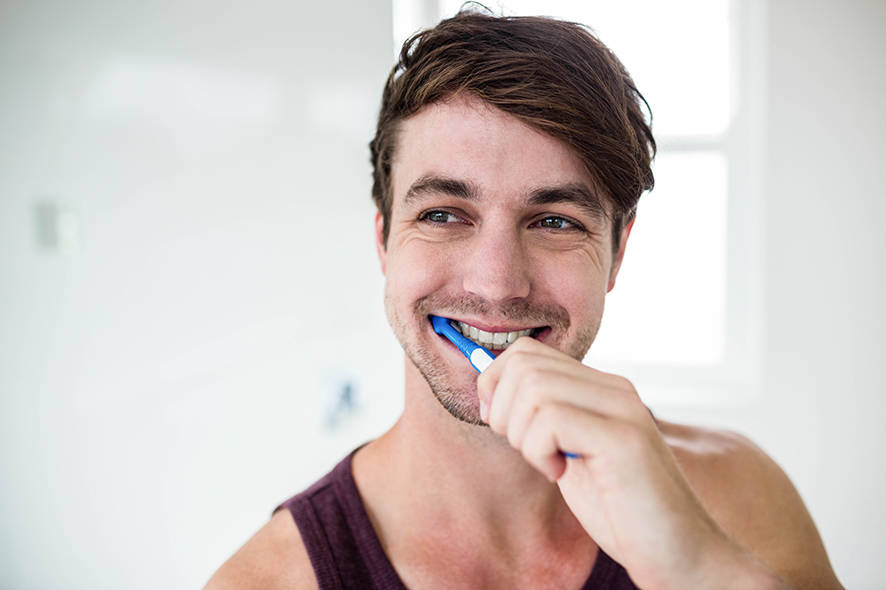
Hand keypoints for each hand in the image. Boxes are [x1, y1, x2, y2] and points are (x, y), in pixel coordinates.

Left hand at [476, 337, 782, 588]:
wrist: (679, 553)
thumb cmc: (621, 511)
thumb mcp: (570, 454)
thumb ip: (542, 420)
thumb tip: (489, 392)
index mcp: (601, 387)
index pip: (527, 352)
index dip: (495, 383)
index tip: (499, 423)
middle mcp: (614, 388)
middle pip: (525, 364)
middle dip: (502, 409)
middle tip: (524, 448)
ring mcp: (623, 409)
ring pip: (534, 388)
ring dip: (522, 434)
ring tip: (548, 464)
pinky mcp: (624, 439)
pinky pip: (551, 420)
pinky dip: (539, 451)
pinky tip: (561, 474)